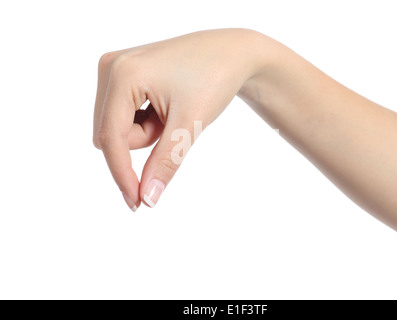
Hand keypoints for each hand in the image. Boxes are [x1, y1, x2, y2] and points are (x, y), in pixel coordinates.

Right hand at [93, 29, 261, 209]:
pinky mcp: (123, 73)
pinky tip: (166, 104)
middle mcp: (110, 67)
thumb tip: (147, 199)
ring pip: (117, 127)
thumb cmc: (214, 79)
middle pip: (111, 134)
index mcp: (122, 74)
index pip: (110, 138)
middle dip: (144, 141)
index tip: (137, 204)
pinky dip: (146, 120)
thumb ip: (165, 162)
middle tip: (174, 124)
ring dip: (147, 131)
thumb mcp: (189, 124)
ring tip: (173, 111)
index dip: (122, 174)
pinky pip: (124, 115)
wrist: (232, 54)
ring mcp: (115, 68)